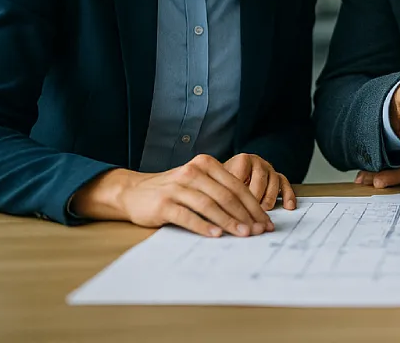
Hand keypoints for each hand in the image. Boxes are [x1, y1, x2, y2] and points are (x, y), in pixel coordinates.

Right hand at [70, 154, 275, 236]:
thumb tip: (251, 215)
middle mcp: (193, 172)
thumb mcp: (198, 182)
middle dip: (246, 215)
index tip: (265, 221)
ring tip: (243, 234)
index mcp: (206, 164)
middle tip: (258, 230)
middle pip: (226, 195)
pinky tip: (216, 235)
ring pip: (210, 205)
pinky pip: (188, 215)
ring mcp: (177, 187)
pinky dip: (204, 226)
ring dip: (229, 221)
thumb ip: (220, 191)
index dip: (253, 204)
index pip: (236, 186)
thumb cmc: (173, 190)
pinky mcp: (164, 203)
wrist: (134, 192)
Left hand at [224, 153, 296, 210]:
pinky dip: (288, 195)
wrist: (231, 175)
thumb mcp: (219, 182)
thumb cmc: (224, 181)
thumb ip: (221, 189)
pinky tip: (288, 206)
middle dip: (255, 197)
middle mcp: (257, 162)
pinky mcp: (278, 177)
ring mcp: (269, 169)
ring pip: (273, 182)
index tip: (234, 205)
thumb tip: (220, 202)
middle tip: (249, 211)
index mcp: (242, 160)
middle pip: (259, 179)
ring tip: (264, 211)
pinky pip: (285, 185)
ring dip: (269, 198)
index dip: (238, 191)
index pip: (242, 174)